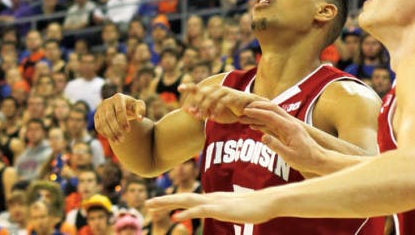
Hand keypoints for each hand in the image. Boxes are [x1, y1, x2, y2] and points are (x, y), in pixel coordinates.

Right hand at [94, 92, 145, 142]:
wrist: (120, 106)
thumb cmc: (131, 107)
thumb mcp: (138, 106)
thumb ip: (141, 110)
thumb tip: (139, 118)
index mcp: (118, 97)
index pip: (119, 110)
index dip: (123, 121)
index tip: (128, 131)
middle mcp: (107, 101)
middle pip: (109, 117)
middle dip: (116, 129)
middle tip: (122, 139)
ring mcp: (100, 108)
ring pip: (103, 122)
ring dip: (110, 134)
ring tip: (118, 141)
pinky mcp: (96, 115)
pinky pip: (98, 125)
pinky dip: (104, 133)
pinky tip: (112, 138)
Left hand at [147, 191, 273, 225]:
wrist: (268, 201)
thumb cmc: (253, 206)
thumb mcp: (233, 210)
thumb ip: (221, 210)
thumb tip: (211, 212)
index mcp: (211, 199)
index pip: (186, 198)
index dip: (170, 200)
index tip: (156, 203)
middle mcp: (210, 198)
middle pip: (182, 198)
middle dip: (163, 201)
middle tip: (146, 204)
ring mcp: (215, 202)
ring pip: (187, 201)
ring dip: (169, 202)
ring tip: (153, 205)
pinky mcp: (222, 209)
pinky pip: (202, 210)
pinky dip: (188, 212)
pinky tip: (178, 216)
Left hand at [179, 82, 257, 122]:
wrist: (248, 108)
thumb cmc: (229, 110)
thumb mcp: (214, 111)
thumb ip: (202, 111)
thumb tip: (188, 112)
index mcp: (211, 91)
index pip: (197, 87)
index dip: (188, 87)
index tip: (179, 88)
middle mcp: (216, 89)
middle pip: (202, 94)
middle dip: (196, 104)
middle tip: (192, 114)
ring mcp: (224, 92)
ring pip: (210, 97)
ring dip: (204, 107)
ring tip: (201, 116)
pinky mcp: (232, 97)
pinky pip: (222, 102)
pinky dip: (216, 110)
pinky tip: (214, 117)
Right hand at [241, 100, 325, 173]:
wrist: (320, 160)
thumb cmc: (306, 160)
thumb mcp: (290, 157)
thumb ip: (276, 146)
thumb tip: (263, 137)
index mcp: (290, 128)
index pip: (270, 116)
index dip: (257, 113)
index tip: (245, 111)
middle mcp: (290, 123)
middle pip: (272, 108)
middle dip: (258, 107)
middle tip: (245, 108)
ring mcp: (290, 125)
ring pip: (273, 113)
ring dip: (260, 112)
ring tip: (247, 115)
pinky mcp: (289, 130)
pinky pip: (275, 122)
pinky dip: (264, 120)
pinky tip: (255, 125)